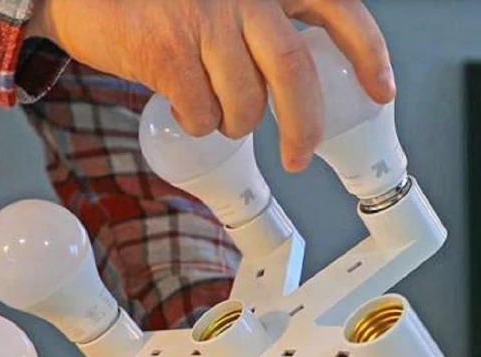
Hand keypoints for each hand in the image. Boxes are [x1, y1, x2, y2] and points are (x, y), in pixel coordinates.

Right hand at [27, 0, 394, 171]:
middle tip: (298, 158)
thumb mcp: (221, 5)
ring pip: (244, 104)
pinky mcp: (169, 53)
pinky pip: (202, 115)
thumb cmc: (159, 4)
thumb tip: (290, 86)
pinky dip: (198, 125)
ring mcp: (204, 22)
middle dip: (302, 126)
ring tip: (214, 113)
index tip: (379, 91)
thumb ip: (258, 31)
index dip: (367, 52)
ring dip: (233, 125)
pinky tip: (182, 106)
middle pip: (293, 71)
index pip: (337, 9)